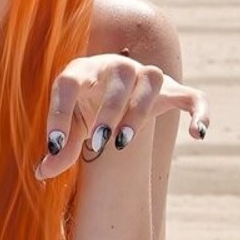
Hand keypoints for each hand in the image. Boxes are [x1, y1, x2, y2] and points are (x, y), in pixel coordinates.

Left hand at [35, 52, 208, 180]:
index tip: (53, 146)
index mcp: (83, 71)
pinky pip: (192, 96)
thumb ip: (59, 150)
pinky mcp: (171, 91)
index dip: (58, 114)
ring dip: (139, 109)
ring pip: (152, 78)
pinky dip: (199, 112)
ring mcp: (146, 75)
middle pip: (117, 77)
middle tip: (98, 145)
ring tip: (122, 142)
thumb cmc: (85, 108)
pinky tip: (196, 134)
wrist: (115, 90)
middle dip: (108, 111)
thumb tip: (41, 173)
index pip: (68, 83)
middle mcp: (115, 66)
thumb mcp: (71, 127)